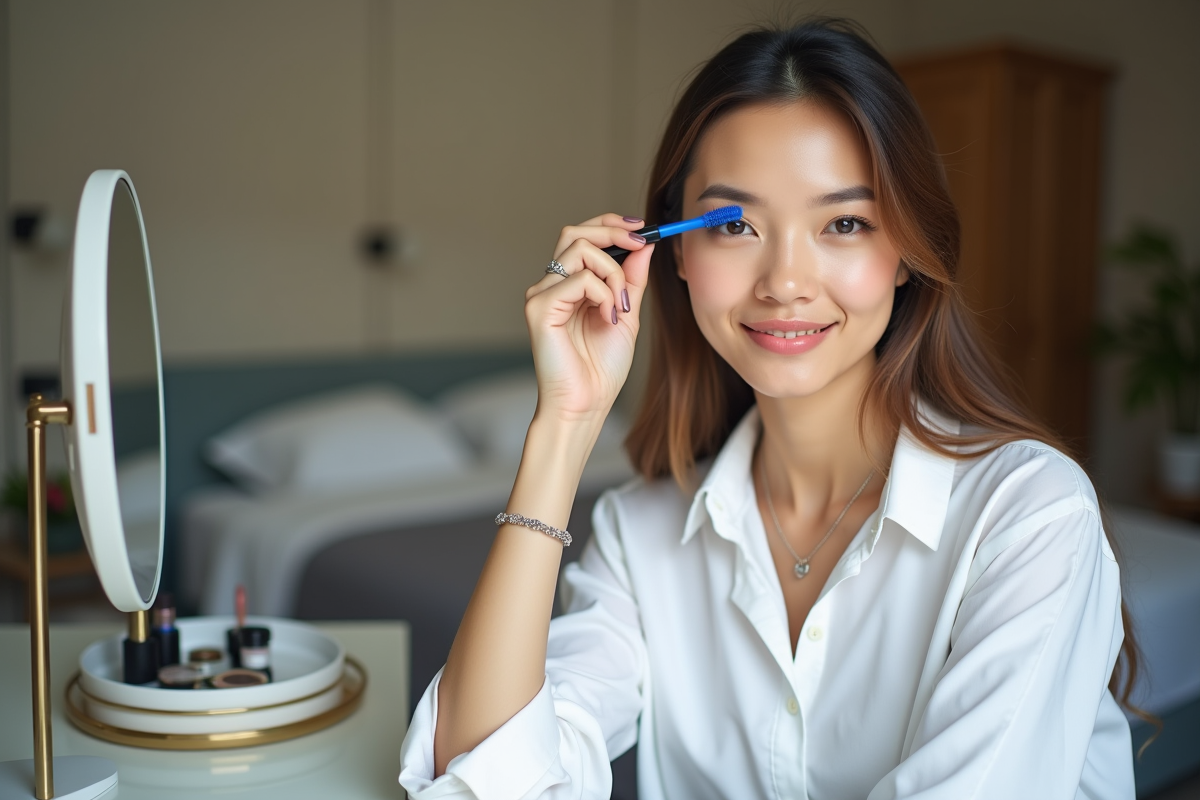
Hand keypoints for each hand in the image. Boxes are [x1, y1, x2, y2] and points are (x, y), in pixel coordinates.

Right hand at [524, 213, 654, 427]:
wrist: (587, 403)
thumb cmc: (601, 368)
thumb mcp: (626, 314)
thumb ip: (631, 279)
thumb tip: (643, 245)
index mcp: (569, 285)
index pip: (583, 238)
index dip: (611, 226)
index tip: (642, 230)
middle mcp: (551, 285)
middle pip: (574, 233)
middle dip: (612, 231)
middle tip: (639, 244)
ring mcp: (542, 294)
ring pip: (580, 250)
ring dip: (613, 272)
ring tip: (621, 306)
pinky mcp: (539, 307)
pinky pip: (580, 279)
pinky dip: (603, 294)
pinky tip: (608, 318)